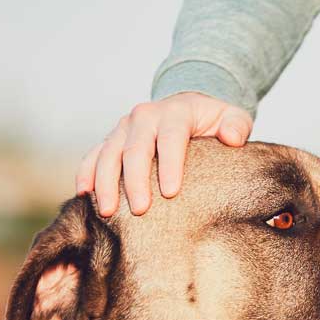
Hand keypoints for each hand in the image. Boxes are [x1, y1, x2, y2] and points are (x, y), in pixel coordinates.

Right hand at [76, 92, 252, 216]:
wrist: (190, 107)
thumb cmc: (215, 121)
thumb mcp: (233, 118)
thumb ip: (237, 126)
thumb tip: (232, 138)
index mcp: (175, 112)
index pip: (171, 138)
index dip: (170, 165)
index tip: (171, 193)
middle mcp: (145, 116)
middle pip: (135, 149)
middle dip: (135, 181)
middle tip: (139, 211)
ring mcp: (125, 127)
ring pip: (109, 153)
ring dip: (105, 182)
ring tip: (107, 211)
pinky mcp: (113, 139)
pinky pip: (94, 155)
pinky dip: (86, 173)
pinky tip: (83, 195)